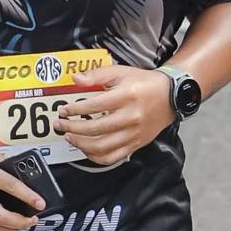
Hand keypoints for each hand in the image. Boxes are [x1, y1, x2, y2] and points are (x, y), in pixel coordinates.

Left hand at [53, 63, 173, 167]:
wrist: (170, 96)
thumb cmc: (144, 83)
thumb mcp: (121, 72)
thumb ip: (97, 75)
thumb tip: (75, 79)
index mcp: (125, 97)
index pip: (93, 106)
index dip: (74, 109)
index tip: (63, 110)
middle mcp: (130, 117)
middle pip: (95, 129)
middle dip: (72, 128)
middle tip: (61, 124)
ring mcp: (133, 134)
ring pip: (102, 147)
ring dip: (81, 144)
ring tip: (70, 137)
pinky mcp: (135, 144)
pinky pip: (112, 157)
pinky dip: (96, 157)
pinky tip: (86, 149)